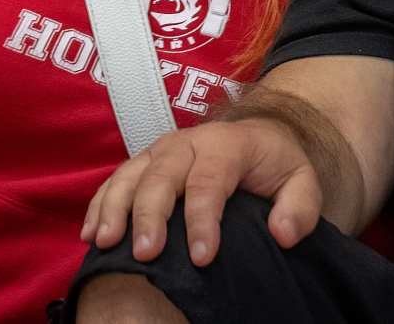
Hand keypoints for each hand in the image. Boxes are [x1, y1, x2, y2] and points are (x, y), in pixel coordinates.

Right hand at [81, 119, 322, 267]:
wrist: (259, 134)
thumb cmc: (275, 164)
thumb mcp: (302, 180)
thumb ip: (300, 206)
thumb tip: (282, 232)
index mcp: (228, 144)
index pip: (210, 181)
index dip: (203, 220)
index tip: (202, 258)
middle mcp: (189, 142)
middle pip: (162, 176)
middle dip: (151, 215)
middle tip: (146, 254)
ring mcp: (161, 150)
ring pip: (131, 174)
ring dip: (115, 208)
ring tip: (106, 243)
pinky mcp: (144, 161)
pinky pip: (116, 180)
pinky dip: (99, 205)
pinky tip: (91, 235)